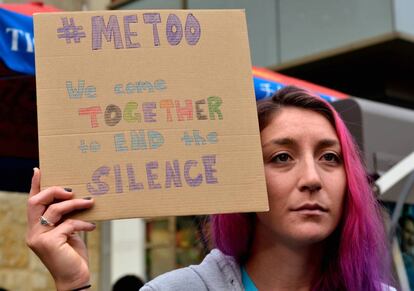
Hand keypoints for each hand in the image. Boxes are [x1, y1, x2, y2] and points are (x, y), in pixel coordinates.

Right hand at [26, 168, 95, 290]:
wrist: (75, 277)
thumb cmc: (73, 254)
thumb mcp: (68, 232)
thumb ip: (66, 218)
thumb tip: (77, 198)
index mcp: (36, 227)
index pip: (33, 202)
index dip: (35, 185)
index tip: (39, 170)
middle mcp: (33, 231)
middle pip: (37, 201)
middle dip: (55, 190)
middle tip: (73, 190)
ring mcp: (39, 238)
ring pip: (55, 210)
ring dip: (76, 203)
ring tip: (91, 202)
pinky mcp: (49, 243)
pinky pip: (68, 224)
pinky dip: (82, 223)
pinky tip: (92, 226)